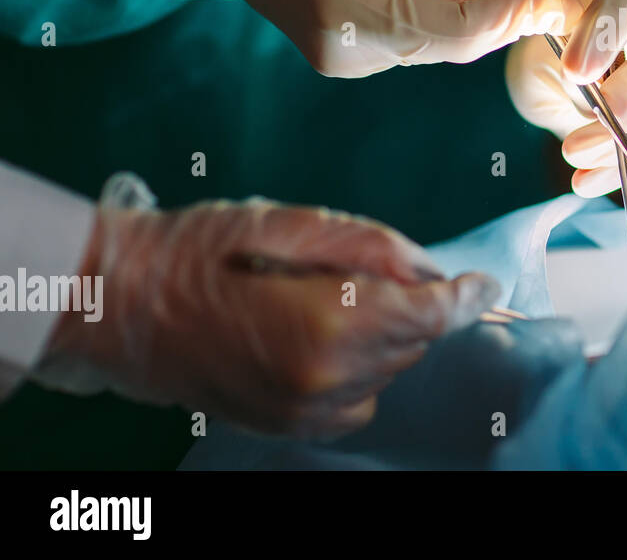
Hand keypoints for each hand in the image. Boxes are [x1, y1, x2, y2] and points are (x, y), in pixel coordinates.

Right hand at [36, 175, 497, 438]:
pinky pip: (357, 397)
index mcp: (333, 322)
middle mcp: (328, 379)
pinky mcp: (290, 426)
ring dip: (380, 336)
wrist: (120, 307)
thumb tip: (431, 269)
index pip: (433, 316)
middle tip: (354, 271)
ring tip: (319, 301)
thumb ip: (374, 246)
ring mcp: (308, 411)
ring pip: (388, 370)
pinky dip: (355, 367)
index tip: (485, 283)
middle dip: (405, 304)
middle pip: (413, 341)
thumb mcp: (293, 223)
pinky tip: (312, 336)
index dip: (467, 297)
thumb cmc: (201, 250)